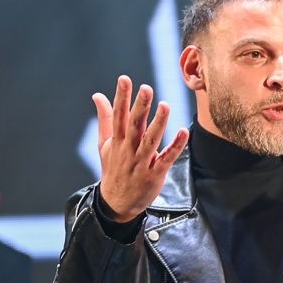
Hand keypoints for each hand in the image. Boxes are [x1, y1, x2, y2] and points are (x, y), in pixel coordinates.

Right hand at [95, 76, 189, 222]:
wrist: (116, 203)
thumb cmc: (113, 169)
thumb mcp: (105, 144)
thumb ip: (105, 119)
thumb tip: (98, 95)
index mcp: (117, 140)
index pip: (118, 115)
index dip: (121, 97)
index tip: (124, 79)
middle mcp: (128, 150)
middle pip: (134, 125)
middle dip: (140, 107)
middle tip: (146, 88)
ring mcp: (141, 162)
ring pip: (150, 140)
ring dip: (158, 123)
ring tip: (165, 105)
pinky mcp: (154, 174)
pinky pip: (166, 158)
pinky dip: (175, 146)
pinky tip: (184, 132)